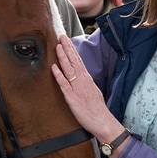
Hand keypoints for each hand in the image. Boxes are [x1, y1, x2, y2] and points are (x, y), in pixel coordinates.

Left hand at [51, 35, 127, 157]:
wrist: (102, 121)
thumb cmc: (98, 109)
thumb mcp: (94, 92)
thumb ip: (86, 83)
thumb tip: (82, 76)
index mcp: (87, 79)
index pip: (79, 60)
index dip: (72, 50)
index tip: (67, 40)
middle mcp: (83, 80)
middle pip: (74, 60)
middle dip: (67, 48)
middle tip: (61, 36)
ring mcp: (77, 88)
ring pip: (69, 69)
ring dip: (63, 57)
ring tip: (57, 46)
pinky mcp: (72, 97)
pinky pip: (64, 84)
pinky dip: (58, 75)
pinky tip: (54, 67)